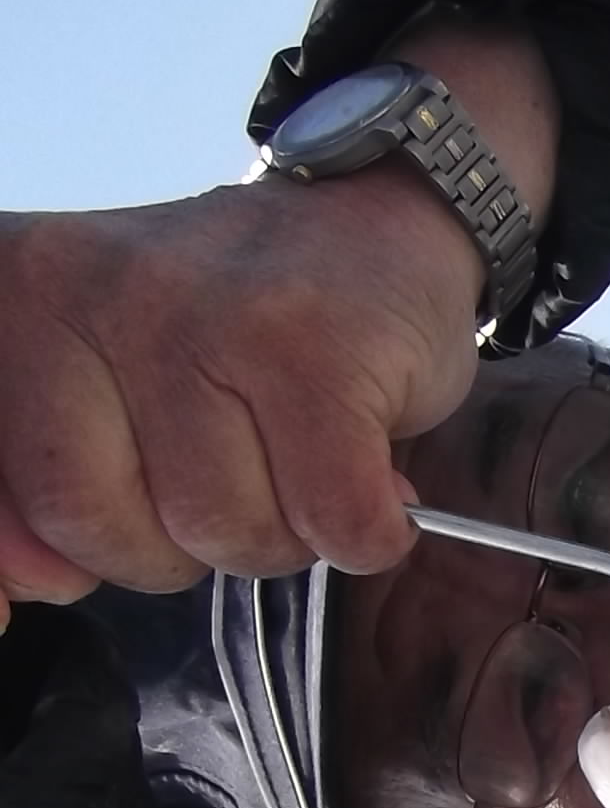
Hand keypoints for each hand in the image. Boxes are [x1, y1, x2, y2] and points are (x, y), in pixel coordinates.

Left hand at [0, 176, 484, 608]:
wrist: (374, 222)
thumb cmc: (237, 327)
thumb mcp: (102, 389)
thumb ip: (39, 484)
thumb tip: (31, 585)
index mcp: (13, 301)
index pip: (8, 498)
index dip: (58, 556)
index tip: (110, 544)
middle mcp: (82, 291)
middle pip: (101, 530)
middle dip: (181, 543)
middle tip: (230, 475)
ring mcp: (201, 316)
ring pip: (222, 530)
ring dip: (286, 531)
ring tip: (301, 458)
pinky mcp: (316, 352)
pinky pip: (333, 521)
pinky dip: (367, 531)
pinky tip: (371, 477)